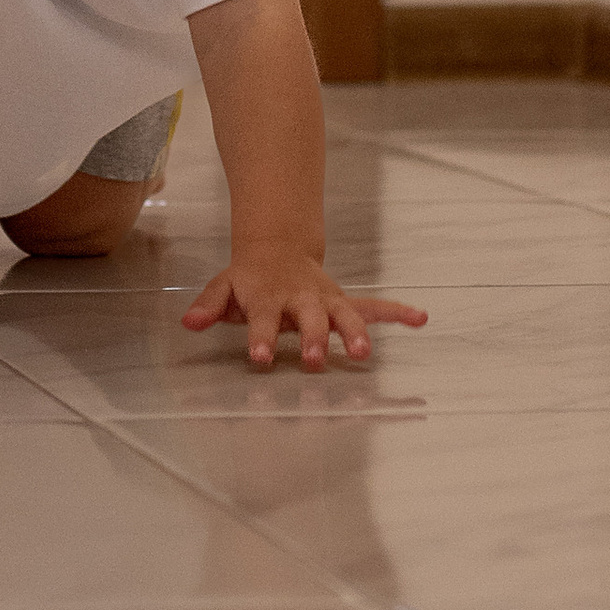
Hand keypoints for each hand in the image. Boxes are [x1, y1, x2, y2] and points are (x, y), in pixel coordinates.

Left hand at [180, 250, 427, 373]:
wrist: (276, 247)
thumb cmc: (248, 279)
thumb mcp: (223, 287)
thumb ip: (209, 305)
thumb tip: (189, 323)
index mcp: (268, 296)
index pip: (261, 319)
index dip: (259, 338)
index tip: (259, 358)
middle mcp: (301, 299)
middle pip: (309, 318)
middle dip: (314, 339)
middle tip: (316, 361)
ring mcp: (325, 300)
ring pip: (345, 315)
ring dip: (355, 333)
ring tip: (364, 354)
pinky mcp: (344, 303)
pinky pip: (375, 307)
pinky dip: (397, 312)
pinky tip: (420, 319)